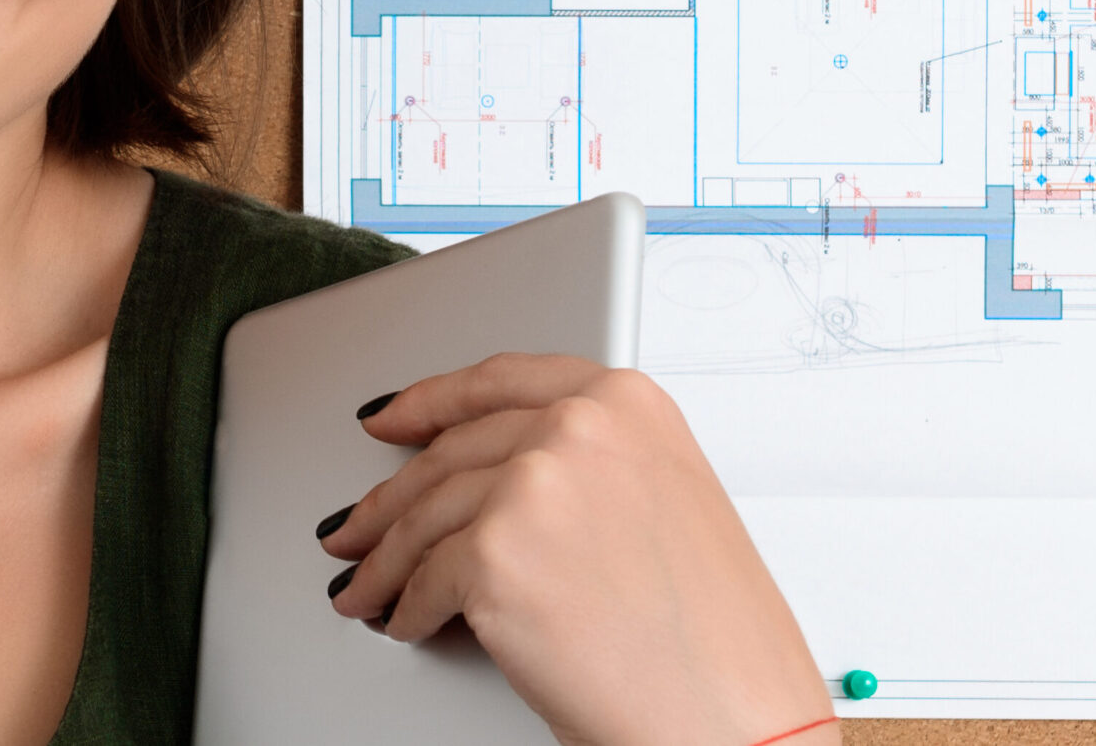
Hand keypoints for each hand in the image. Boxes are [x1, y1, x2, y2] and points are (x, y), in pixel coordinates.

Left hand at [316, 354, 832, 745]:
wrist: (734, 724)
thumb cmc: (715, 644)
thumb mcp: (665, 504)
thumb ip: (589, 465)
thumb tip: (498, 480)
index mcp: (629, 404)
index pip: (499, 383)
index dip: (431, 401)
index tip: (393, 415)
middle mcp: (581, 427)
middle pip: (450, 453)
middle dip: (392, 499)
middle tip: (361, 523)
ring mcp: (535, 484)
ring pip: (425, 516)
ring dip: (385, 559)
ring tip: (368, 583)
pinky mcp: (497, 553)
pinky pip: (425, 579)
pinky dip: (407, 606)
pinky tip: (406, 618)